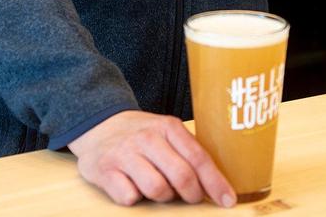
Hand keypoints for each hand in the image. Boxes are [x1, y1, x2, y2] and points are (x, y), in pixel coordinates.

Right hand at [67, 110, 235, 207]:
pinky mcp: (104, 170)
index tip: (227, 199)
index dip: (215, 182)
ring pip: (156, 189)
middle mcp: (146, 138)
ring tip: (158, 187)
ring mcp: (124, 154)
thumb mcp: (165, 132)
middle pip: (181, 176)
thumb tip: (216, 182)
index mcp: (168, 127)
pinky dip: (135, 198)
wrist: (98, 126)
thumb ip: (187, 151)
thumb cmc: (140, 134)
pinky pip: (129, 197)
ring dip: (162, 196)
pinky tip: (133, 186)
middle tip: (192, 198)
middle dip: (192, 194)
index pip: (198, 158)